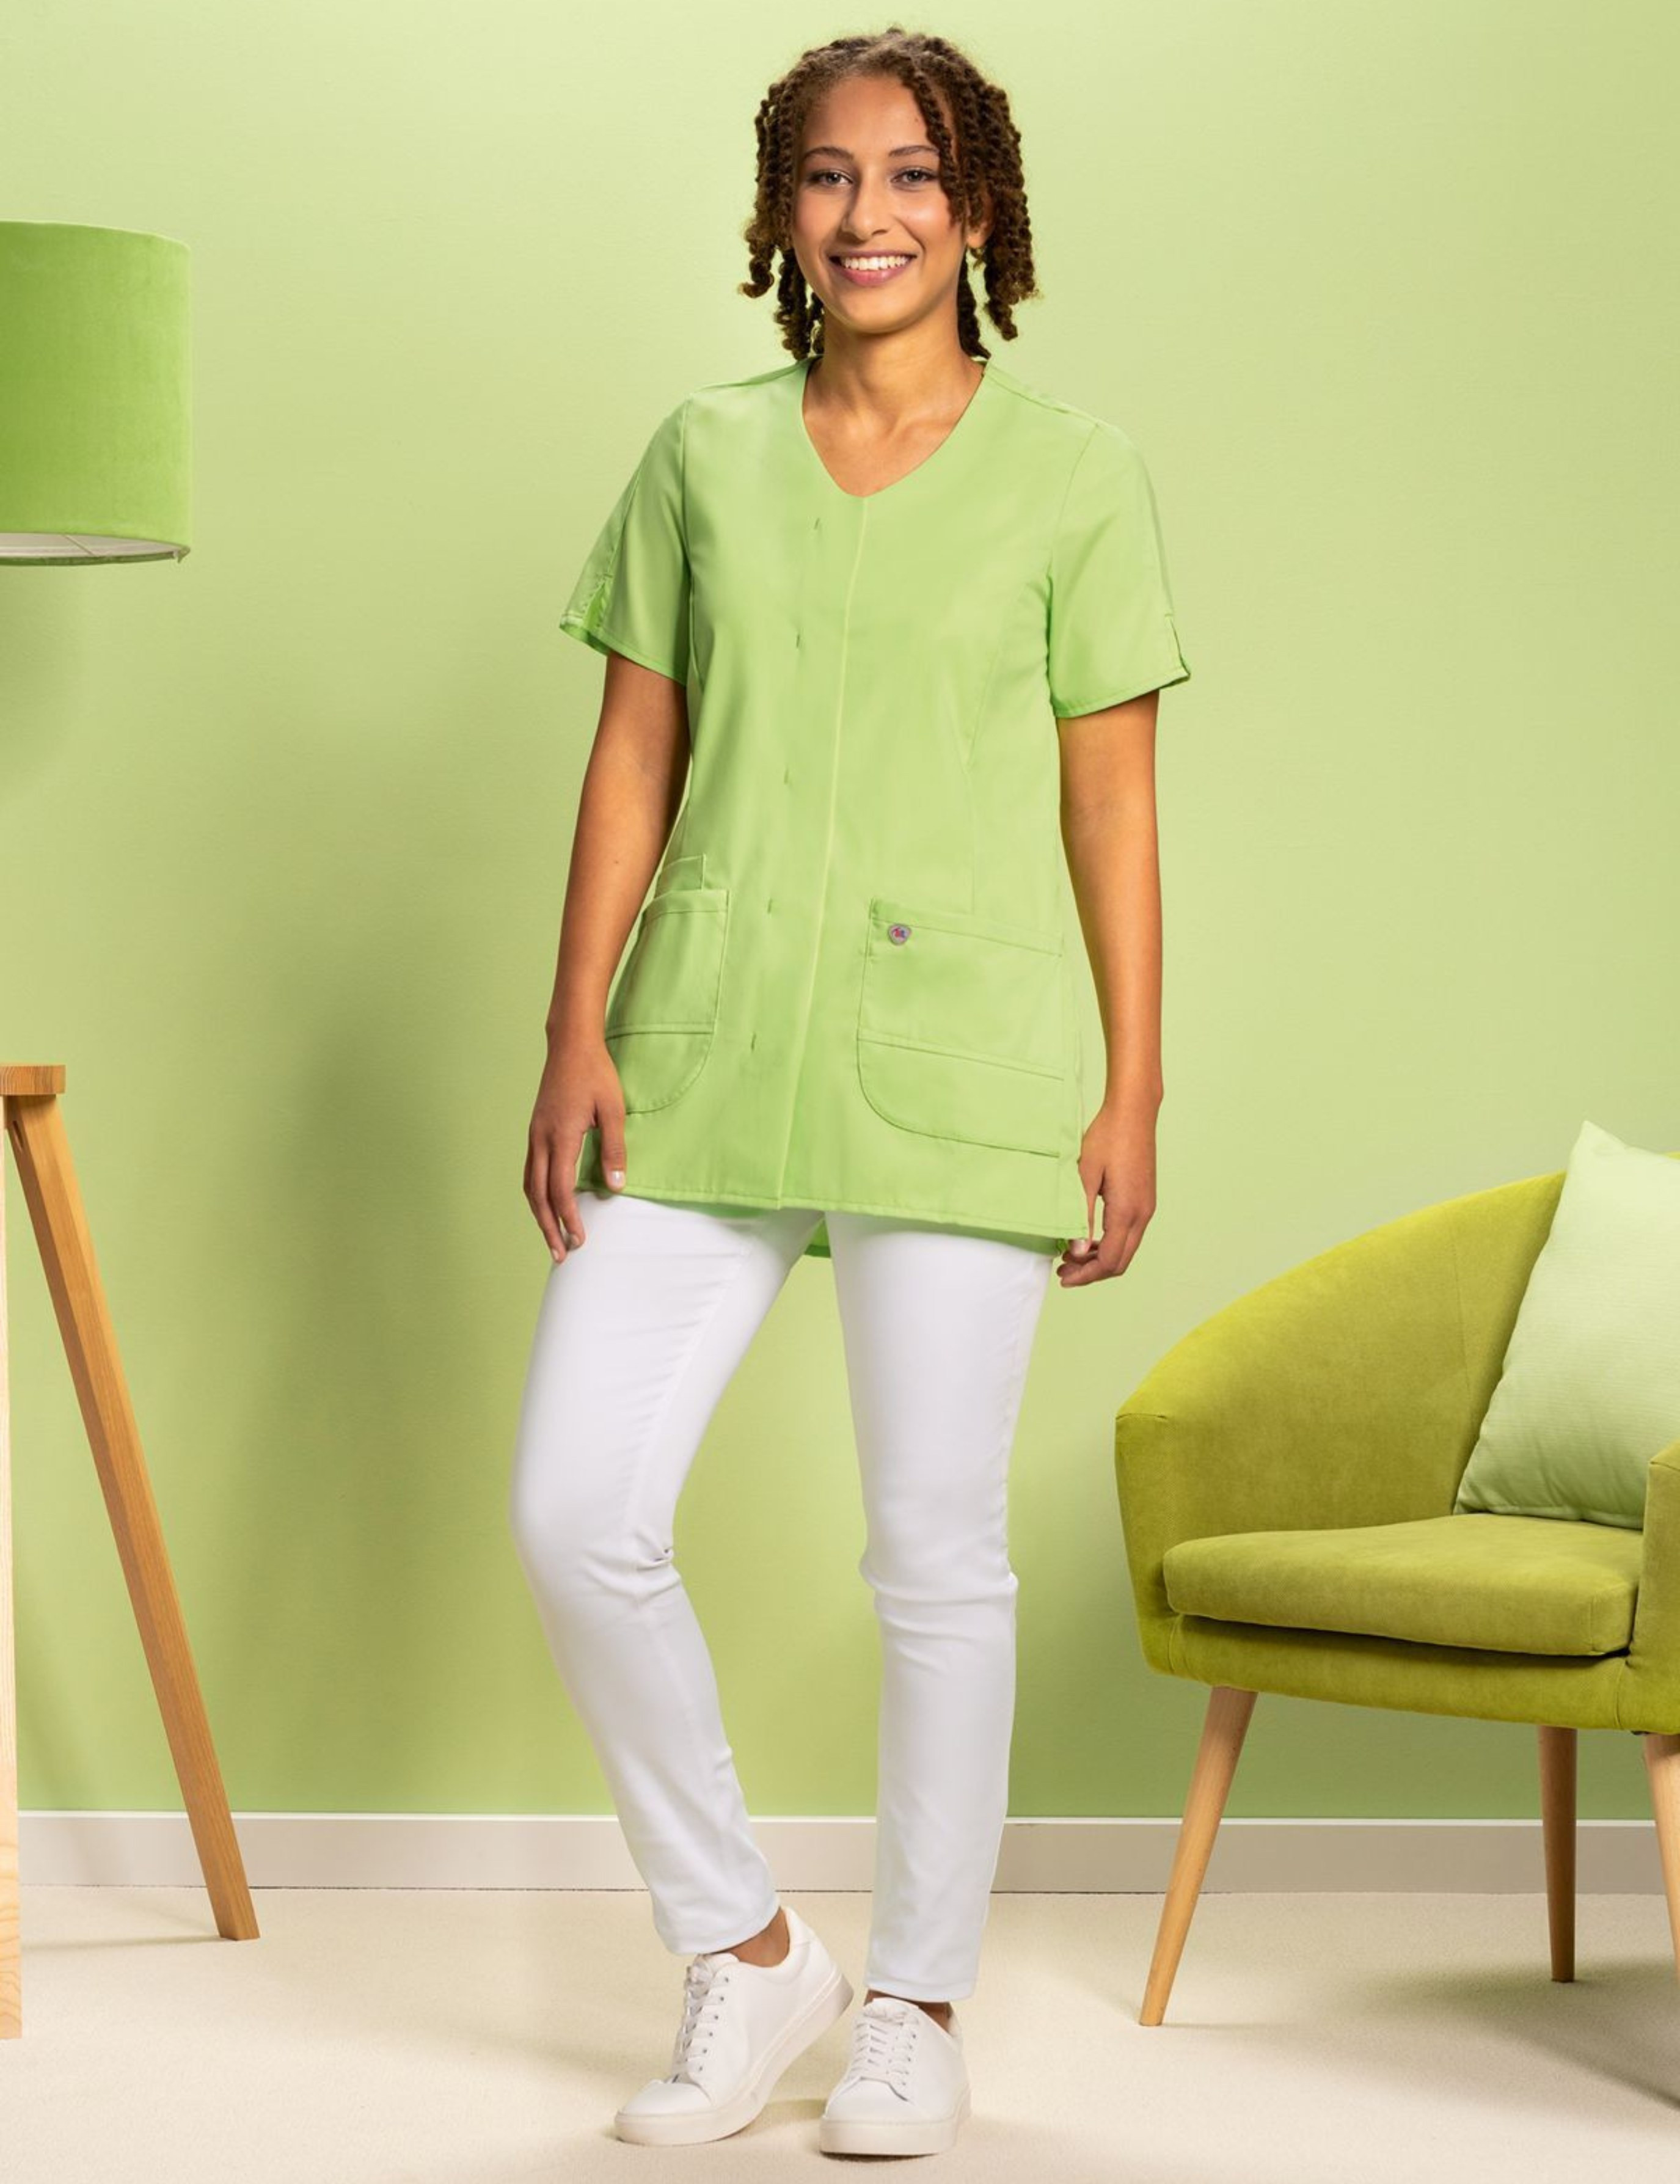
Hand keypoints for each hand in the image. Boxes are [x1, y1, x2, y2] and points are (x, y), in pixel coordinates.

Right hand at [524, 1031, 628, 1262]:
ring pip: (530, 1185)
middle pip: (538, 1195)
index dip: (569, 1218)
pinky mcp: (535, 1131)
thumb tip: (616, 1189)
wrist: (570, 1045)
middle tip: (561, 1254)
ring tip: (551, 1237)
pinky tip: (546, 1204)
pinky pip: (531, 1171)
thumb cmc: (595, 1074)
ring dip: (540, 1214)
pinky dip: (536, 1195)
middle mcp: (540, 1139)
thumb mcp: (613, 1111)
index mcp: (560, 1136)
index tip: (580, 1239)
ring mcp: (534, 1135)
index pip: (561, 1189)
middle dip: (549, 1227)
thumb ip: (614, 1151)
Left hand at [1057, 1100, 1158, 1286]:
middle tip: (1063, 1271)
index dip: (1085, 1275)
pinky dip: (1109, 1244)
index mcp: (1127, 1211)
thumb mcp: (1085, 1176)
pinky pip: (1129, 1234)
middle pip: (1120, 1262)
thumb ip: (1081, 1217)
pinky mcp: (1145, 1201)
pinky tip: (1089, 1238)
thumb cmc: (1107, 1138)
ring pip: (1126, 1250)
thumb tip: (1076, 1252)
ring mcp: (1147, 1208)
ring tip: (1071, 1256)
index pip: (1109, 1260)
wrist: (1133, 1113)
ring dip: (1100, 1259)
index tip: (1063, 1277)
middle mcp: (1142, 1214)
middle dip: (1092, 1273)